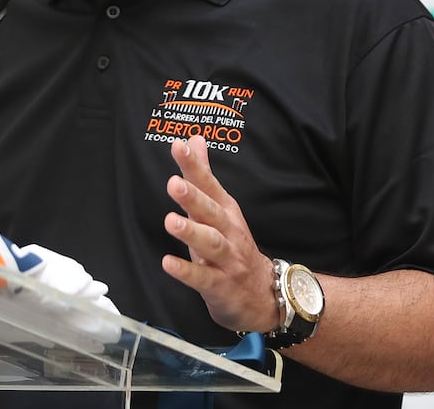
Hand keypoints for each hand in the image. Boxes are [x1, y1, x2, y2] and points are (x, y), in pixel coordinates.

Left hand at [161, 135, 276, 333]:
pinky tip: (168, 263)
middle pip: (211, 211)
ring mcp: (227, 259)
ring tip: (172, 221)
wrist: (265, 294)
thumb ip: (203, 174)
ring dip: (191, 232)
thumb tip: (194, 139)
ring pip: (211, 243)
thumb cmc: (234, 246)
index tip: (179, 146)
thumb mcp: (220, 208)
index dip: (194, 165)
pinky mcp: (220, 285)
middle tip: (174, 183)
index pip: (209, 183)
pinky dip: (186, 271)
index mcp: (226, 210)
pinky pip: (203, 278)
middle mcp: (228, 231)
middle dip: (194, 197)